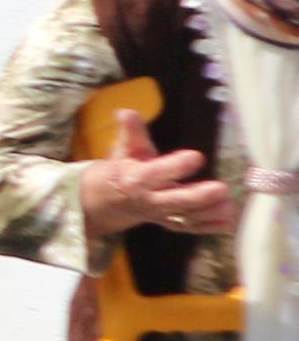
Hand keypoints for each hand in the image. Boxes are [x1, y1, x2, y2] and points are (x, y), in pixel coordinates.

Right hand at [81, 110, 238, 237]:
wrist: (111, 200)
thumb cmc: (124, 169)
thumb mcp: (125, 149)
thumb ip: (132, 132)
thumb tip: (126, 112)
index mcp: (136, 179)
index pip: (156, 173)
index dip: (175, 166)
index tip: (196, 156)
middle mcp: (148, 200)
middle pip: (174, 201)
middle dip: (197, 197)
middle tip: (221, 189)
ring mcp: (161, 214)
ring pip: (186, 217)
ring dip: (209, 213)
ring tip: (229, 206)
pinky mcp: (171, 222)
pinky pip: (191, 228)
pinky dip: (209, 227)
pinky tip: (228, 222)